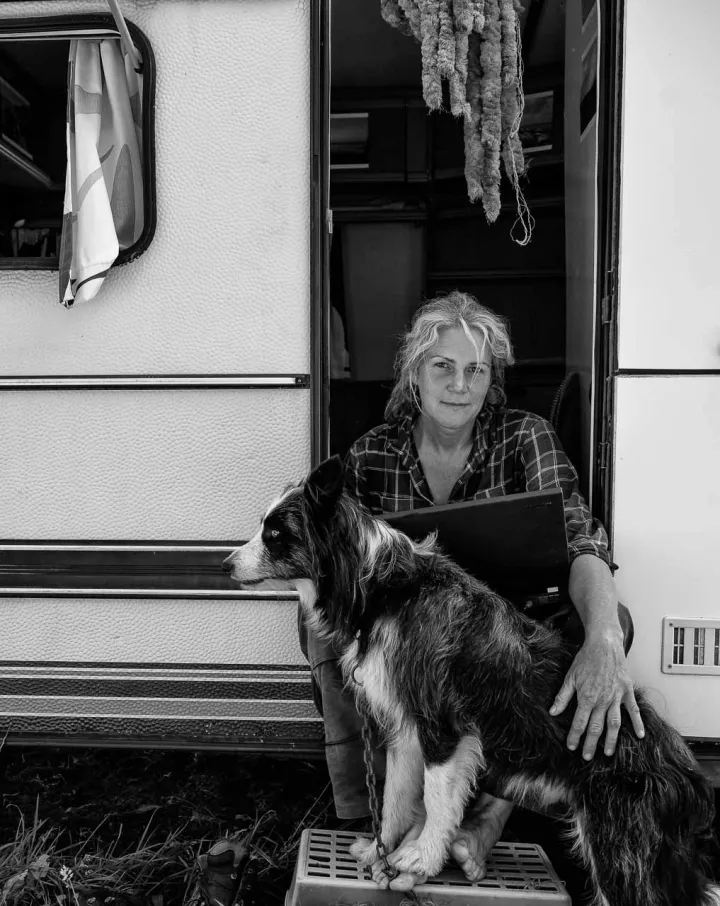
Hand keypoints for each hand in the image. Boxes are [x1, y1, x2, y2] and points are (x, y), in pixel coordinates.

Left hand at [549, 633, 644, 758]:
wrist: (604, 644)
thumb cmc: (586, 659)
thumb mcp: (570, 676)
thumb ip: (563, 696)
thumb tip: (553, 712)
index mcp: (587, 697)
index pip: (579, 722)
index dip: (575, 736)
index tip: (571, 747)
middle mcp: (602, 700)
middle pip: (596, 727)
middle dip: (591, 744)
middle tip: (587, 757)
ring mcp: (617, 697)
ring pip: (615, 724)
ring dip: (612, 740)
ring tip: (608, 753)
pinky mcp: (627, 691)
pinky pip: (633, 710)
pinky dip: (638, 723)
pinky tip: (640, 735)